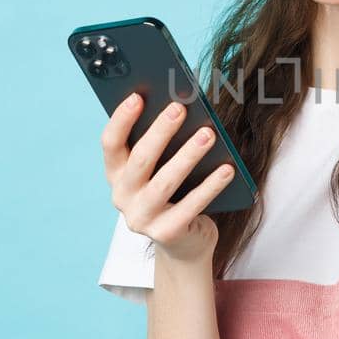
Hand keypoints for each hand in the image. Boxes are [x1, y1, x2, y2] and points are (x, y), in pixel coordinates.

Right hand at [101, 94, 233, 262]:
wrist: (184, 243)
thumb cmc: (175, 192)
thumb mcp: (163, 167)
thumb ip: (164, 142)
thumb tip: (182, 105)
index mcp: (117, 173)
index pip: (111, 143)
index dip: (121, 119)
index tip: (138, 96)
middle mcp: (122, 196)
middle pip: (140, 159)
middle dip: (160, 131)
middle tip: (180, 108)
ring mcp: (142, 218)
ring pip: (165, 182)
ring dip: (188, 155)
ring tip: (208, 133)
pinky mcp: (166, 233)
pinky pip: (191, 206)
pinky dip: (211, 186)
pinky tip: (227, 168)